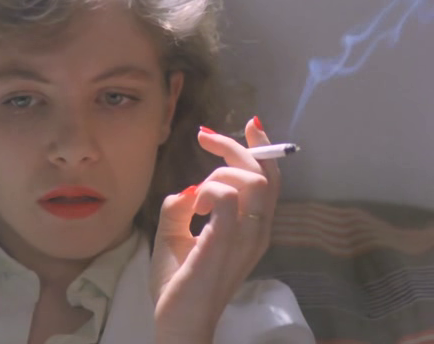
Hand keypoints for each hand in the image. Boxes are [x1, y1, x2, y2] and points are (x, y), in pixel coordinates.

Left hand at [149, 117, 280, 342]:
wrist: (177, 321)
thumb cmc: (178, 282)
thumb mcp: (174, 234)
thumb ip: (181, 207)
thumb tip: (186, 188)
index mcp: (252, 229)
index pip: (270, 180)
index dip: (261, 146)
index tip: (248, 123)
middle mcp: (257, 232)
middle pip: (265, 174)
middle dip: (234, 146)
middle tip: (205, 137)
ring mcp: (244, 240)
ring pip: (252, 181)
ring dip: (220, 174)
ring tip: (197, 195)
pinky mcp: (223, 245)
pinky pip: (229, 199)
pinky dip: (210, 190)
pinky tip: (196, 205)